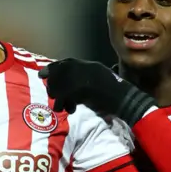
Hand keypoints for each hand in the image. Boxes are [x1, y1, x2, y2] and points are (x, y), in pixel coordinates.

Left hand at [38, 58, 155, 126]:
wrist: (128, 101)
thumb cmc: (115, 96)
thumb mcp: (97, 84)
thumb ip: (82, 82)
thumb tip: (64, 87)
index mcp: (91, 66)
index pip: (66, 62)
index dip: (53, 68)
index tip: (42, 73)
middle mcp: (87, 68)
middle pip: (61, 71)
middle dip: (52, 81)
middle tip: (49, 91)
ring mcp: (86, 76)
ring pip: (62, 82)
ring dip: (57, 94)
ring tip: (59, 105)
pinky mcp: (85, 87)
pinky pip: (66, 93)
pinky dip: (64, 102)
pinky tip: (68, 109)